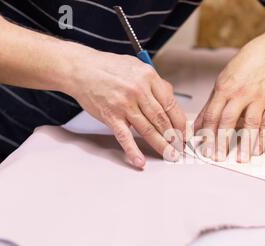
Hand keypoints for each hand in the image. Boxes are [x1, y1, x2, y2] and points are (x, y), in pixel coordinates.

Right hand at [67, 51, 185, 168]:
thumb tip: (170, 100)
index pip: (170, 104)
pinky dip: (133, 150)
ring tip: (170, 155)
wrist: (80, 69)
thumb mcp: (137, 66)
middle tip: (181, 147)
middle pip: (161, 119)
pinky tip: (140, 161)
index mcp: (148, 77)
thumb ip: (155, 83)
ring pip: (147, 129)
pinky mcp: (110, 116)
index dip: (179, 121)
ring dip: (161, 145)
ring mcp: (124, 104)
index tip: (184, 132)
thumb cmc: (108, 67)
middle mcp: (138, 90)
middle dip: (174, 136)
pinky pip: (124, 137)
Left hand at [194, 38, 264, 162]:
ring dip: (245, 143)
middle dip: (222, 141)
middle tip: (218, 157)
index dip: (208, 134)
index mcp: (225, 88)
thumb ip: (210, 108)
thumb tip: (198, 128)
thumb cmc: (242, 72)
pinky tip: (257, 149)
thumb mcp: (221, 85)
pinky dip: (263, 138)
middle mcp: (242, 93)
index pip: (213, 115)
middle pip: (229, 120)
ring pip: (251, 123)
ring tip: (241, 158)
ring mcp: (259, 97)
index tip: (205, 149)